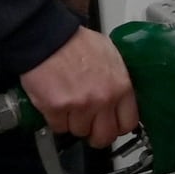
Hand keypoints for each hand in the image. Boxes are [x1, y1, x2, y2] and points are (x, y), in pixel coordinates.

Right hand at [23, 26, 140, 147]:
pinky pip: (58, 127)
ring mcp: (80, 106)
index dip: (116, 126)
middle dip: (95, 134)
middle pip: (104, 136)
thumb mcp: (109, 54)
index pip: (127, 123)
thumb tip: (119, 94)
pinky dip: (55, 119)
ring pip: (79, 132)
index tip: (110, 124)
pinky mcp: (57, 109)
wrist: (47, 36)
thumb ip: (117, 79)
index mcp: (120, 86)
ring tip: (68, 105)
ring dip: (72, 123)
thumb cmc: (75, 42)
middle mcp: (103, 99)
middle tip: (88, 126)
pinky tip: (55, 103)